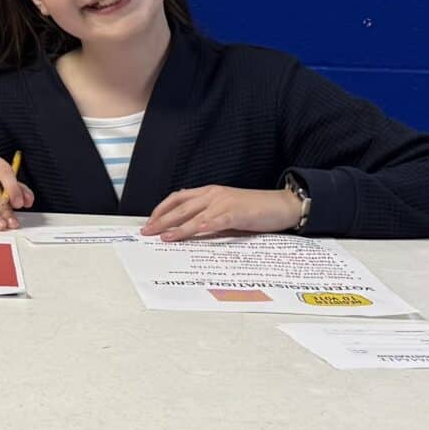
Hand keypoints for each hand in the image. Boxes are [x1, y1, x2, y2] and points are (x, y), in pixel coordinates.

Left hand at [143, 185, 302, 241]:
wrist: (281, 205)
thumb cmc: (254, 209)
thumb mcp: (225, 210)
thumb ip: (207, 215)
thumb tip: (187, 228)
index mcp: (209, 192)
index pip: (177, 198)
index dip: (161, 210)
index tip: (149, 222)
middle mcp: (213, 195)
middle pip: (180, 207)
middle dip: (161, 220)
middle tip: (147, 231)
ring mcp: (224, 203)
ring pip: (193, 215)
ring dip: (176, 227)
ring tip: (163, 237)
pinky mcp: (236, 213)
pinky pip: (216, 221)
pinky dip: (202, 227)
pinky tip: (192, 234)